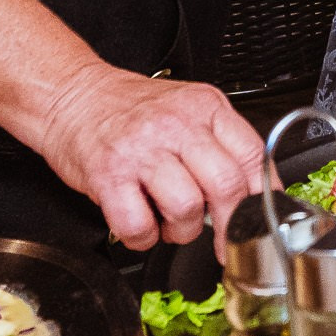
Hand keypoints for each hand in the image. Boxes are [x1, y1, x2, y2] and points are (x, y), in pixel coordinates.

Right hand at [34, 62, 264, 249]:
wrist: (72, 95)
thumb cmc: (129, 109)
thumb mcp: (187, 109)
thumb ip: (221, 142)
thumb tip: (254, 188)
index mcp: (204, 107)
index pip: (252, 155)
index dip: (263, 196)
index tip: (260, 220)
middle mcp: (176, 125)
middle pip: (225, 185)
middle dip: (229, 224)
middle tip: (222, 239)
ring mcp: (142, 150)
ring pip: (187, 208)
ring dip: (182, 231)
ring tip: (169, 220)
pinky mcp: (108, 176)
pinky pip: (139, 226)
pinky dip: (143, 238)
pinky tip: (141, 223)